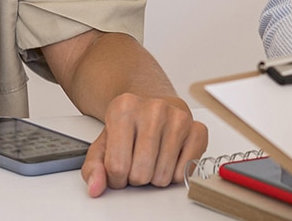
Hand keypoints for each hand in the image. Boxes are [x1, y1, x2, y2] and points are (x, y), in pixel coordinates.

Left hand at [81, 93, 207, 197]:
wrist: (151, 105)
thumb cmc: (128, 127)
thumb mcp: (103, 142)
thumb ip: (93, 166)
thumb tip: (95, 186)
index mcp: (124, 108)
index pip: (116, 167)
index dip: (115, 177)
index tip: (118, 167)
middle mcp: (154, 108)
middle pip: (141, 174)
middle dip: (136, 177)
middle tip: (136, 162)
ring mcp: (178, 117)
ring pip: (163, 177)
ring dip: (155, 176)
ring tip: (151, 158)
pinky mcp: (198, 129)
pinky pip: (184, 172)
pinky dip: (174, 173)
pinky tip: (168, 157)